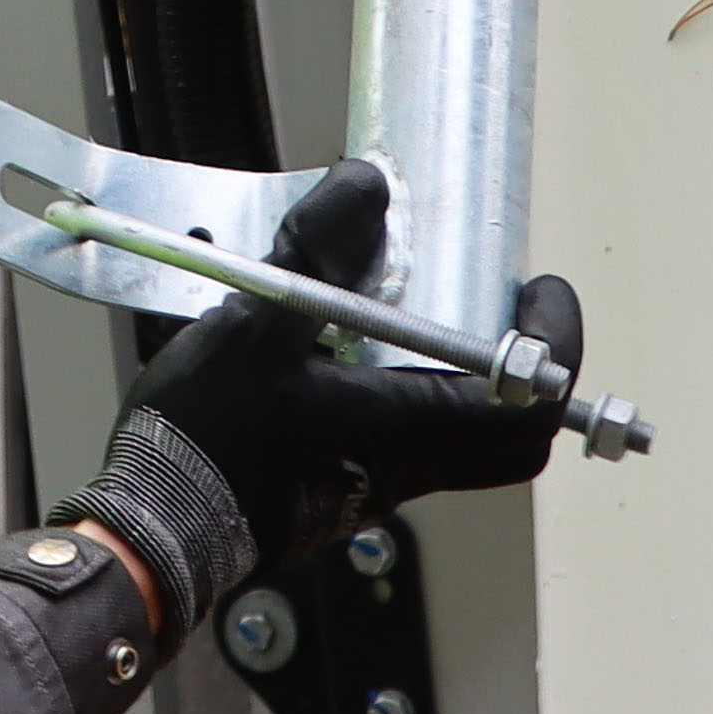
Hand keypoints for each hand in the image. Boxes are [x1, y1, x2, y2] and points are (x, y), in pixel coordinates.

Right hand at [67, 161, 578, 621]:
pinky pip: (404, 449)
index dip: (557, 345)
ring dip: (461, 380)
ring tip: (416, 312)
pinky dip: (406, 397)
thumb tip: (367, 185)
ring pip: (459, 444)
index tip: (540, 290)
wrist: (155, 528)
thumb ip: (321, 249)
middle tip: (499, 308)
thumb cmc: (211, 436)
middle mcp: (407, 471)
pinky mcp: (337, 495)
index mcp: (408, 431)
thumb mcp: (260, 320)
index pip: (531, 408)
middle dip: (526, 372)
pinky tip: (349, 352)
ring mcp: (374, 489)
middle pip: (512, 440)